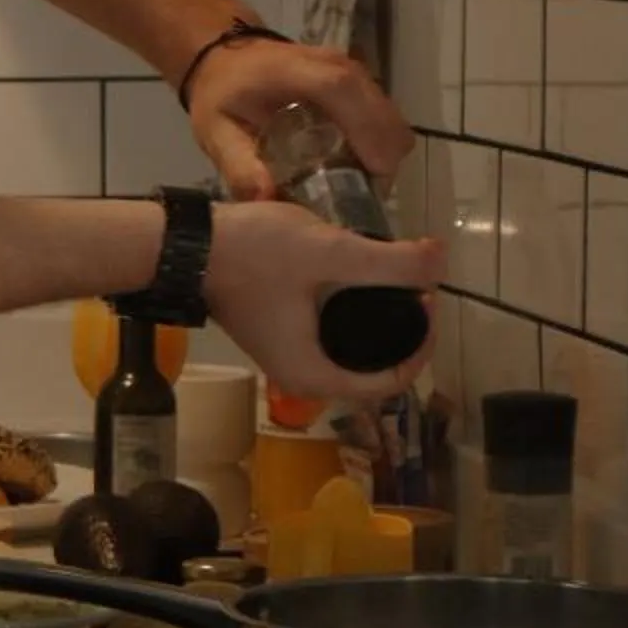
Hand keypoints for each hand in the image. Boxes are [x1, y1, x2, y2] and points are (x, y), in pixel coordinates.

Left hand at [183, 35, 413, 202]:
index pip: (343, 91)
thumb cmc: (222, 94)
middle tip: (357, 195)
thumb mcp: (216, 132)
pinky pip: (383, 117)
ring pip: (390, 117)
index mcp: (297, 72)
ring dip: (383, 153)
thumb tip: (267, 201)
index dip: (367, 132)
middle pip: (381, 111)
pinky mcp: (361, 81)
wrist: (227, 59)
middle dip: (381, 158)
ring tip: (354, 184)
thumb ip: (240, 166)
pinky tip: (354, 164)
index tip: (375, 176)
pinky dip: (379, 143)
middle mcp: (335, 65)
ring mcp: (352, 70)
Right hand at [201, 200, 442, 400]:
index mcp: (315, 374)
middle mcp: (301, 378)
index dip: (421, 346)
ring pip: (349, 356)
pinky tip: (355, 281)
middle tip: (416, 288)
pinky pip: (328, 341)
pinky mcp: (275, 337)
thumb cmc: (254, 255)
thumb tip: (442, 260)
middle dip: (402, 335)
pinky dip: (352, 320)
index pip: (391, 381)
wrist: (184, 246)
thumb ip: (389, 262)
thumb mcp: (329, 252)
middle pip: (372, 372)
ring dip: (378, 326)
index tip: (428, 300)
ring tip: (392, 281)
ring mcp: (284, 359)